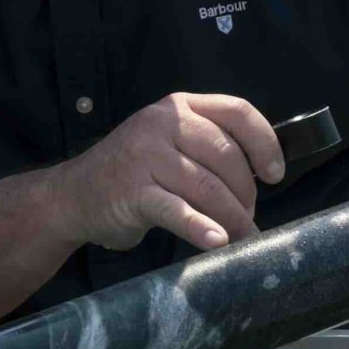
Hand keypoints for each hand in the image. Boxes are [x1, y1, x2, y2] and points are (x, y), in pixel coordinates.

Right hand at [56, 92, 283, 252]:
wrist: (73, 195)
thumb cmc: (133, 172)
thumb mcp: (168, 142)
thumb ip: (207, 145)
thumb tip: (263, 178)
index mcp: (178, 106)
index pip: (237, 111)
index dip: (265, 143)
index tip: (275, 174)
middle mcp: (162, 123)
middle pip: (227, 155)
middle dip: (246, 194)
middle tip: (248, 219)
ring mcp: (144, 155)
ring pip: (208, 187)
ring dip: (232, 218)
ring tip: (239, 238)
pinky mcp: (132, 191)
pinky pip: (177, 210)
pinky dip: (200, 228)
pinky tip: (216, 242)